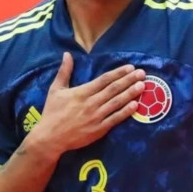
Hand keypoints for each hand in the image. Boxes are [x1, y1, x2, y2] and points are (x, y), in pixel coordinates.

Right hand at [27, 52, 145, 158]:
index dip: (118, 73)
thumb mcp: (55, 90)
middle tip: (142, 73)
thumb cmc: (52, 112)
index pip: (104, 80)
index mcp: (82, 92)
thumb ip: (64, 71)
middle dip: (129, 80)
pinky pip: (115, 119)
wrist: (50, 138)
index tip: (130, 67)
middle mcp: (91, 103)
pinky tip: (136, 105)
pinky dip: (125, 112)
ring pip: (117, 103)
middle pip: (114, 89)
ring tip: (142, 86)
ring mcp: (96, 117)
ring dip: (131, 93)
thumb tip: (67, 54)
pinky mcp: (99, 130)